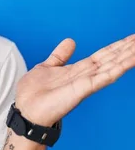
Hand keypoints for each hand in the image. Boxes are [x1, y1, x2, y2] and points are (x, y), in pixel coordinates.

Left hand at [15, 34, 134, 126]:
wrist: (26, 111)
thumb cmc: (33, 93)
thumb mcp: (47, 67)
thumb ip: (60, 55)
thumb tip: (70, 41)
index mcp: (78, 70)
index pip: (103, 55)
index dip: (117, 46)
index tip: (131, 38)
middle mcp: (86, 76)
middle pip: (111, 58)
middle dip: (127, 48)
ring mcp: (86, 83)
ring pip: (113, 66)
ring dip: (128, 56)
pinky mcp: (83, 89)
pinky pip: (104, 77)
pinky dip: (118, 68)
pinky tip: (130, 60)